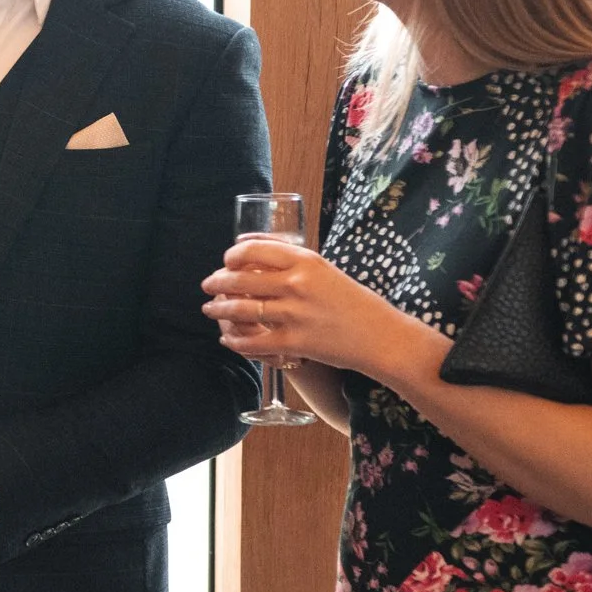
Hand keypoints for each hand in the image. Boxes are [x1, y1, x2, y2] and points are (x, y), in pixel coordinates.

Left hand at [201, 238, 448, 386]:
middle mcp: (297, 284)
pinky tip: (227, 339)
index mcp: (306, 261)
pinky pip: (253, 341)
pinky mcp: (295, 342)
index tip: (225, 261)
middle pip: (240, 279)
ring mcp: (294, 314)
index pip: (253, 250)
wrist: (384, 337)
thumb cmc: (356, 303)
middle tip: (207, 286)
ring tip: (209, 310)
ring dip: (219, 310)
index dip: (232, 256)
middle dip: (217, 283)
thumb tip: (255, 249)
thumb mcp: (327, 271)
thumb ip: (295, 262)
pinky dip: (235, 341)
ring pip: (241, 310)